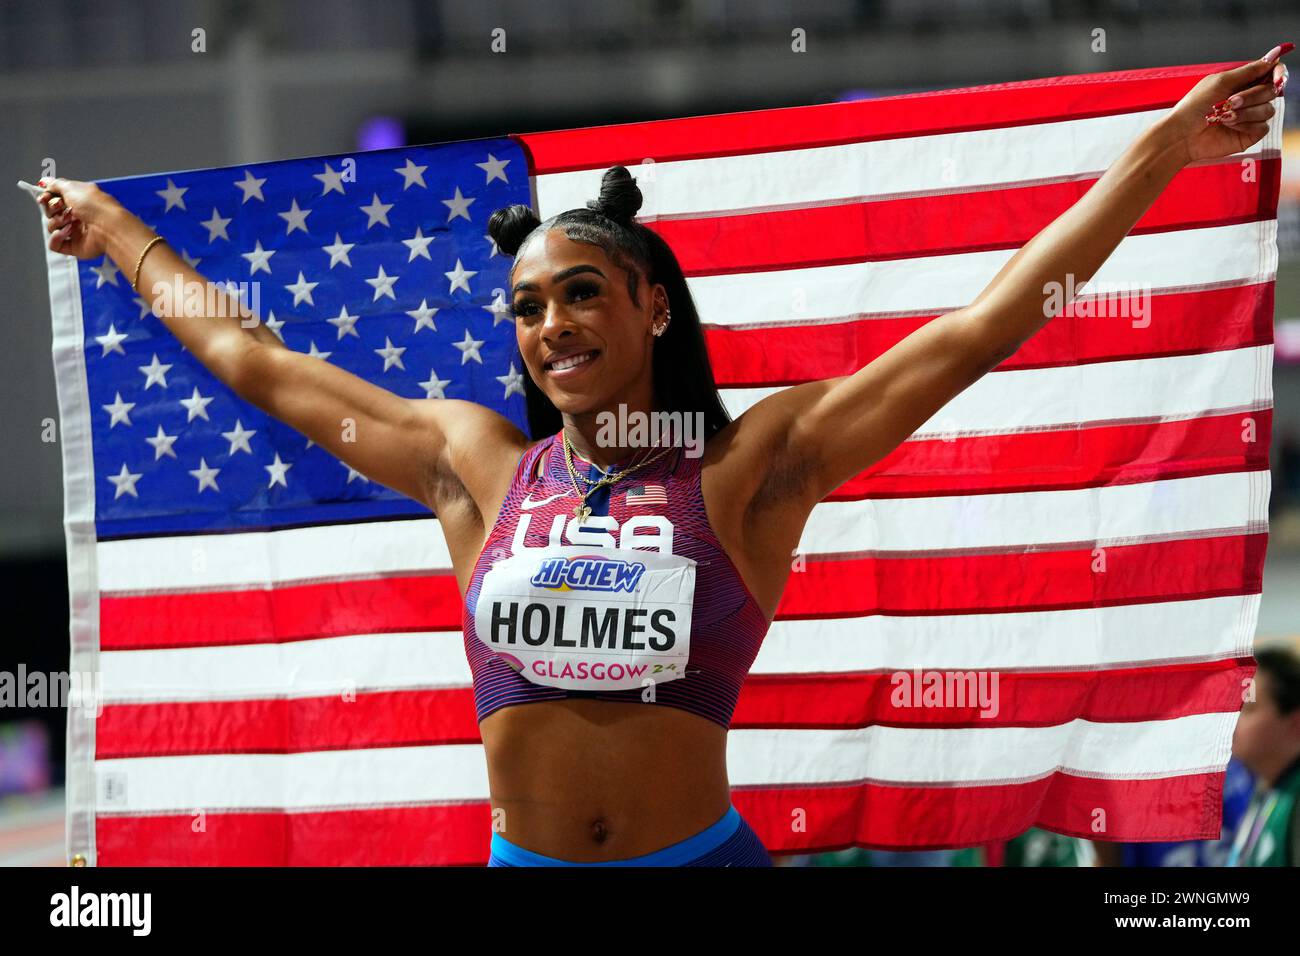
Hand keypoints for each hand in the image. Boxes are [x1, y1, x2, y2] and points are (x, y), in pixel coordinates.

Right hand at [38, 177, 124, 259]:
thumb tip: (45, 182)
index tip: (44, 197)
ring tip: (71, 219)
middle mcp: (77, 215)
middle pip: (50, 212)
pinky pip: (54, 244)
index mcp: (78, 200)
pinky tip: (67, 232)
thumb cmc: (95, 206)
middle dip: (53, 208)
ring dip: (58, 221)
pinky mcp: (74, 246)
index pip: (54, 198)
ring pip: (51, 227)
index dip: (46, 198)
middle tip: (63, 206)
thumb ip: (55, 184)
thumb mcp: (72, 187)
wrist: (108, 226)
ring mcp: (75, 231)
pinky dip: (57, 237)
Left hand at [1159, 44, 1289, 165]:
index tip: (1277, 77)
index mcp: (1242, 82)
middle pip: (1271, 91)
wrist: (1182, 134)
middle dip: (1252, 96)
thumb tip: (1274, 56)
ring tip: (1224, 117)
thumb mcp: (1221, 81)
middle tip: (1230, 102)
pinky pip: (1263, 126)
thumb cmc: (1194, 107)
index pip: (1271, 73)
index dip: (1278, 73)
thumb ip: (1250, 70)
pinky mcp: (1249, 134)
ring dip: (1246, 112)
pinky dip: (1247, 125)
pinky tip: (1230, 126)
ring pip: (1268, 109)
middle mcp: (1248, 98)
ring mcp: (1249, 116)